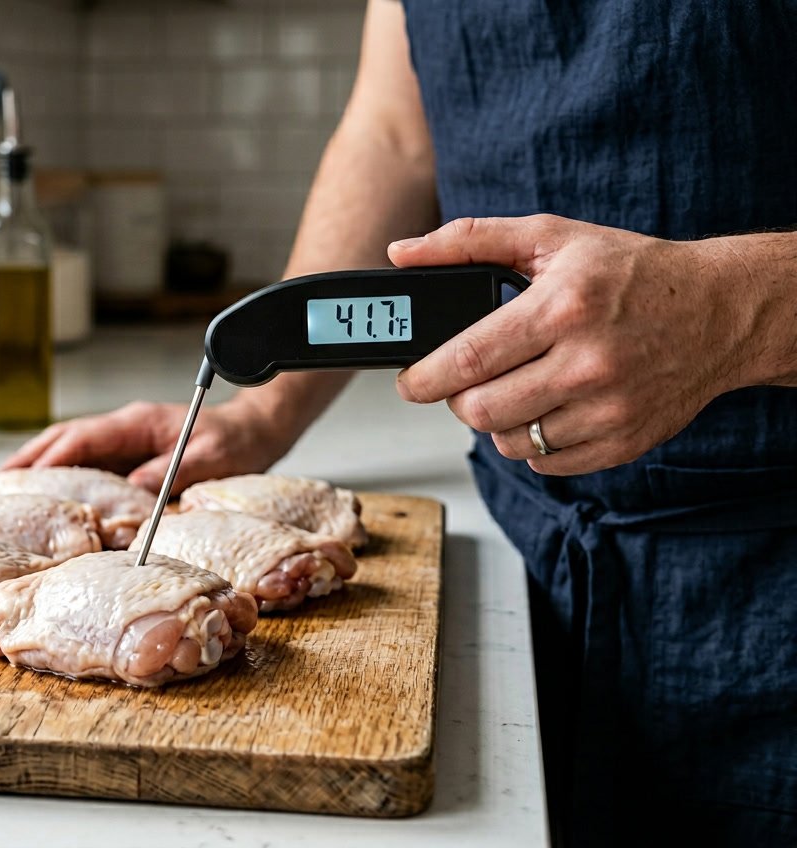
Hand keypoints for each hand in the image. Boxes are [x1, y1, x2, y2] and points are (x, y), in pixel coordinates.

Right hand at [0, 400, 293, 494]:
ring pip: (69, 448)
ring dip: (36, 466)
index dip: (47, 459)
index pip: (81, 439)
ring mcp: (125, 439)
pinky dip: (60, 474)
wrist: (256, 430)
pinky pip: (87, 461)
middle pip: (62, 439)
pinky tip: (46, 497)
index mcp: (136, 423)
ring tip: (4, 491)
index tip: (17, 480)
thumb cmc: (236, 442)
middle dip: (26, 460)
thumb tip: (134, 490)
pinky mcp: (130, 453)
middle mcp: (124, 427)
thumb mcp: (210, 458)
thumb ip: (172, 471)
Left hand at [387, 215, 755, 474]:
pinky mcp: (624, 442)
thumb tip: (401, 253)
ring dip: (496, 421)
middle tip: (467, 380)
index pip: (469, 359)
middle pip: (482, 411)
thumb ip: (469, 241)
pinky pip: (547, 462)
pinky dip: (534, 442)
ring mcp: (609, 409)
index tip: (408, 381)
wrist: (722, 310)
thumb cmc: (632, 272)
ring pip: (511, 442)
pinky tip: (548, 407)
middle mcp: (588, 363)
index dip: (423, 377)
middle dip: (458, 398)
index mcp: (563, 309)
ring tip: (514, 387)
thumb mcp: (551, 238)